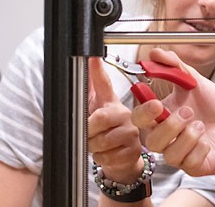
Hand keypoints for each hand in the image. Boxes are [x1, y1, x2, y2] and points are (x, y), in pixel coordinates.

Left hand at [88, 57, 143, 183]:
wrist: (122, 158)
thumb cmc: (106, 133)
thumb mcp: (96, 114)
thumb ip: (88, 95)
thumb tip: (81, 71)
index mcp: (111, 103)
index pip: (104, 83)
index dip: (97, 70)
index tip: (93, 56)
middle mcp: (124, 114)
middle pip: (100, 118)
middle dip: (89, 131)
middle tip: (90, 135)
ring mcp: (131, 131)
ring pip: (101, 141)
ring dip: (94, 147)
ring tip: (100, 145)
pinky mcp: (133, 150)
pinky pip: (107, 156)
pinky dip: (102, 159)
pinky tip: (109, 154)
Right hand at [130, 48, 214, 176]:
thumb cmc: (214, 108)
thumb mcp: (196, 83)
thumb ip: (176, 67)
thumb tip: (156, 53)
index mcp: (162, 117)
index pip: (139, 119)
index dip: (143, 112)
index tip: (157, 102)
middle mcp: (167, 138)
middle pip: (150, 140)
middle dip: (169, 125)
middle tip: (188, 112)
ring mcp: (180, 154)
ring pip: (169, 154)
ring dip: (186, 136)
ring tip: (200, 124)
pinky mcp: (195, 166)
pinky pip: (190, 162)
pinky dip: (199, 148)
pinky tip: (207, 140)